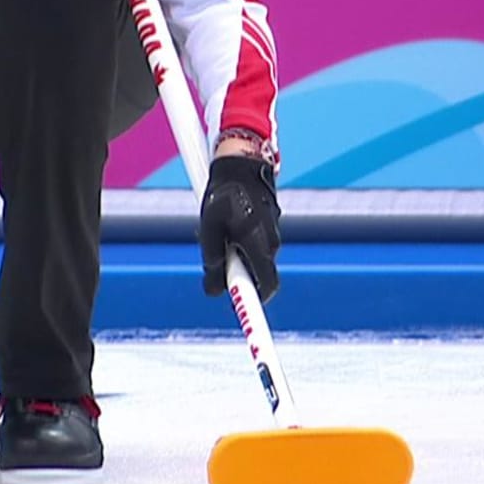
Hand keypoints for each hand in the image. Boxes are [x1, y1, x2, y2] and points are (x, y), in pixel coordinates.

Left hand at [198, 155, 280, 303]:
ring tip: (219, 231)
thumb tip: (213, 291)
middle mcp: (272, 241)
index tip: (253, 321)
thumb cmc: (222, 194)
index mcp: (259, 244)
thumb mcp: (210, 228)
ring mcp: (273, 231)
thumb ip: (212, 261)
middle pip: (259, 274)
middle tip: (218, 260)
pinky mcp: (270, 223)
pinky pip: (256, 242)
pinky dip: (243, 242)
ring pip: (256, 257)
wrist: (241, 161)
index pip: (267, 286)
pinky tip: (228, 222)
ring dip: (239, 255)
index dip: (259, 305)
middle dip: (240, 274)